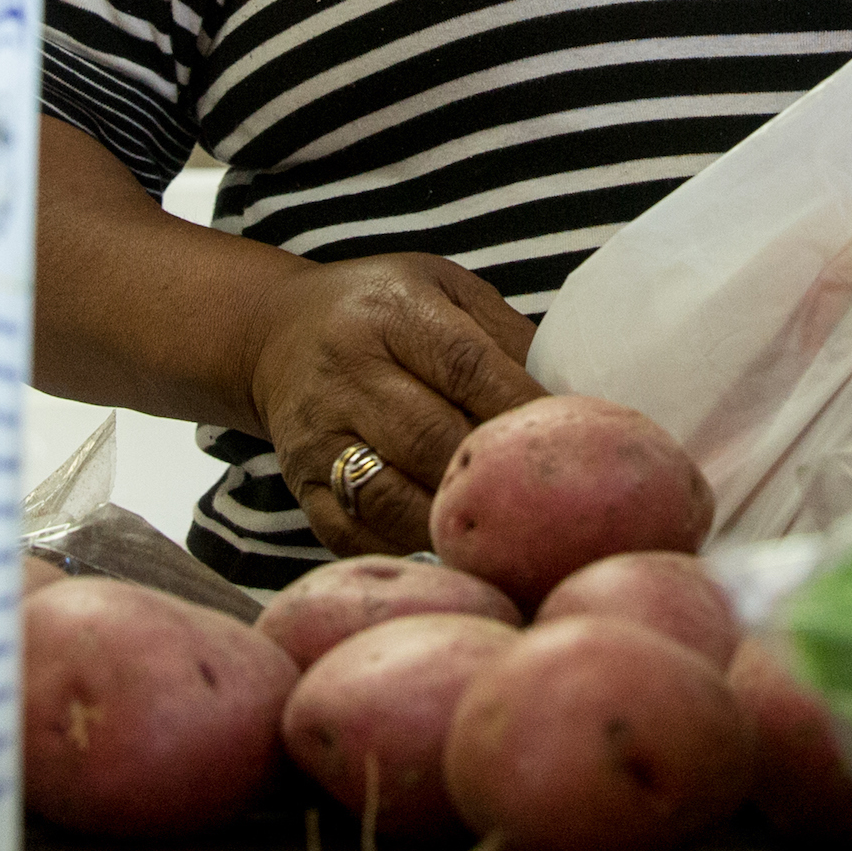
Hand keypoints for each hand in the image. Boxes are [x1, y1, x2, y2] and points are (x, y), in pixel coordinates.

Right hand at [246, 255, 544, 556]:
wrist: (275, 333)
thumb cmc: (385, 313)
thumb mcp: (445, 292)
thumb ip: (506, 338)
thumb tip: (576, 398)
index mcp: (393, 313)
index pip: (466, 366)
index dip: (521, 409)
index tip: (574, 441)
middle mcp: (347, 371)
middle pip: (431, 437)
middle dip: (492, 474)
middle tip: (550, 505)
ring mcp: (318, 434)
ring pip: (391, 496)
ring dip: (451, 525)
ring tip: (505, 545)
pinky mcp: (299, 484)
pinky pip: (352, 533)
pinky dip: (401, 552)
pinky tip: (446, 558)